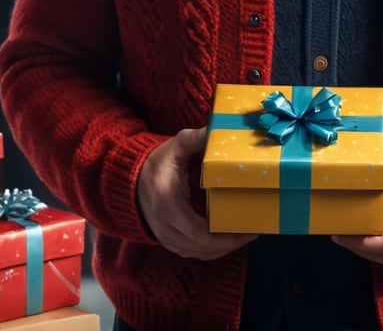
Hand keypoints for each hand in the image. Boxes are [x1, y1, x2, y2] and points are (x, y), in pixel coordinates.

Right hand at [137, 127, 256, 259]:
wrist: (130, 180)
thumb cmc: (156, 163)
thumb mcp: (175, 147)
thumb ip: (194, 139)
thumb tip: (215, 130)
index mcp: (169, 206)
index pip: (200, 233)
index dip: (226, 237)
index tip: (246, 230)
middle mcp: (165, 228)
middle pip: (203, 248)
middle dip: (230, 243)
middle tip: (252, 232)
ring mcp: (165, 237)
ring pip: (199, 253)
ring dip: (222, 248)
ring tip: (244, 235)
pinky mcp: (168, 241)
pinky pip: (193, 252)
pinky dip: (211, 249)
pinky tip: (226, 239)